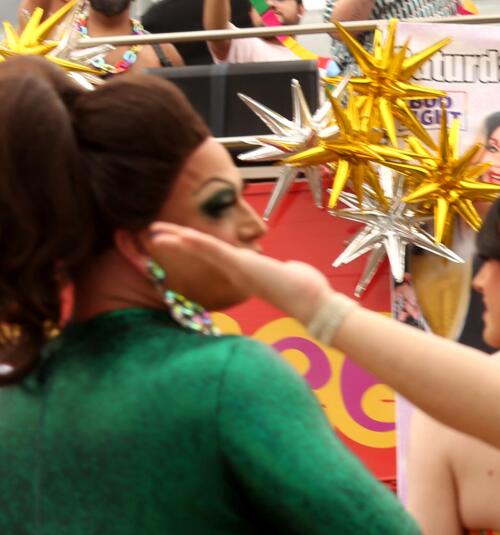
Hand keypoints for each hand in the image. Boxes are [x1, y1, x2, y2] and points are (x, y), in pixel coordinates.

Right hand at [146, 222, 331, 323]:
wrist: (311, 302)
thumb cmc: (305, 289)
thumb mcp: (289, 274)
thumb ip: (283, 270)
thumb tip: (289, 270)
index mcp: (244, 270)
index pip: (214, 254)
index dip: (194, 246)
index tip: (178, 239)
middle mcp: (235, 269)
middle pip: (199, 252)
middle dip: (176, 242)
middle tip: (153, 235)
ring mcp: (235, 267)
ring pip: (200, 248)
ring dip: (176, 239)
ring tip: (154, 232)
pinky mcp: (239, 264)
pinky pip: (210, 249)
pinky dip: (192, 241)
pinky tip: (174, 235)